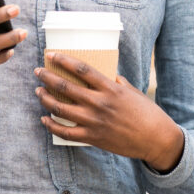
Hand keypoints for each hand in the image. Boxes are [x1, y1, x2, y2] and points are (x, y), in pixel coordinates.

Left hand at [34, 52, 184, 172]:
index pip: (81, 69)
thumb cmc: (146, 113)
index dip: (64, 61)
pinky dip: (52, 125)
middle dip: (48, 77)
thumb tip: (107, 75)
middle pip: (65, 87)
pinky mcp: (92, 138)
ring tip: (38, 91)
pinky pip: (65, 132)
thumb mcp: (132, 91)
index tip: (51, 55)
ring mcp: (94, 121)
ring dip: (45, 98)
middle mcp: (99, 103)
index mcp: (110, 88)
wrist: (155, 138)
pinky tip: (44, 119)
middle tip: (38, 71)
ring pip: (61, 108)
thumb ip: (117, 83)